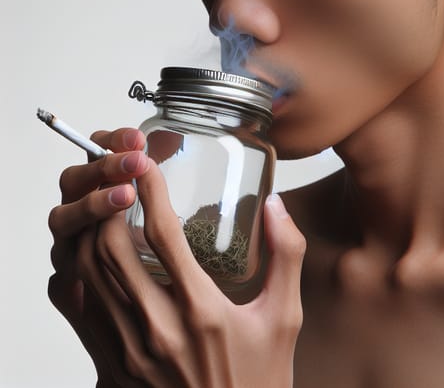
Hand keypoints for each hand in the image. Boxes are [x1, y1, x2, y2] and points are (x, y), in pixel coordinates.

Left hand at [48, 128, 305, 387]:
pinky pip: (77, 309)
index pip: (164, 234)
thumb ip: (285, 256)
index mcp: (202, 311)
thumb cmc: (257, 381)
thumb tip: (276, 206)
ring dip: (90, 230)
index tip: (147, 159)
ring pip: (87, 275)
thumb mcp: (285, 318)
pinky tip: (90, 251)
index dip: (150, 189)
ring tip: (104, 201)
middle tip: (118, 173)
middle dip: (109, 201)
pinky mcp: (109, 365)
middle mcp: (156, 328)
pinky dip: (75, 271)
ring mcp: (126, 350)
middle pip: (110, 249)